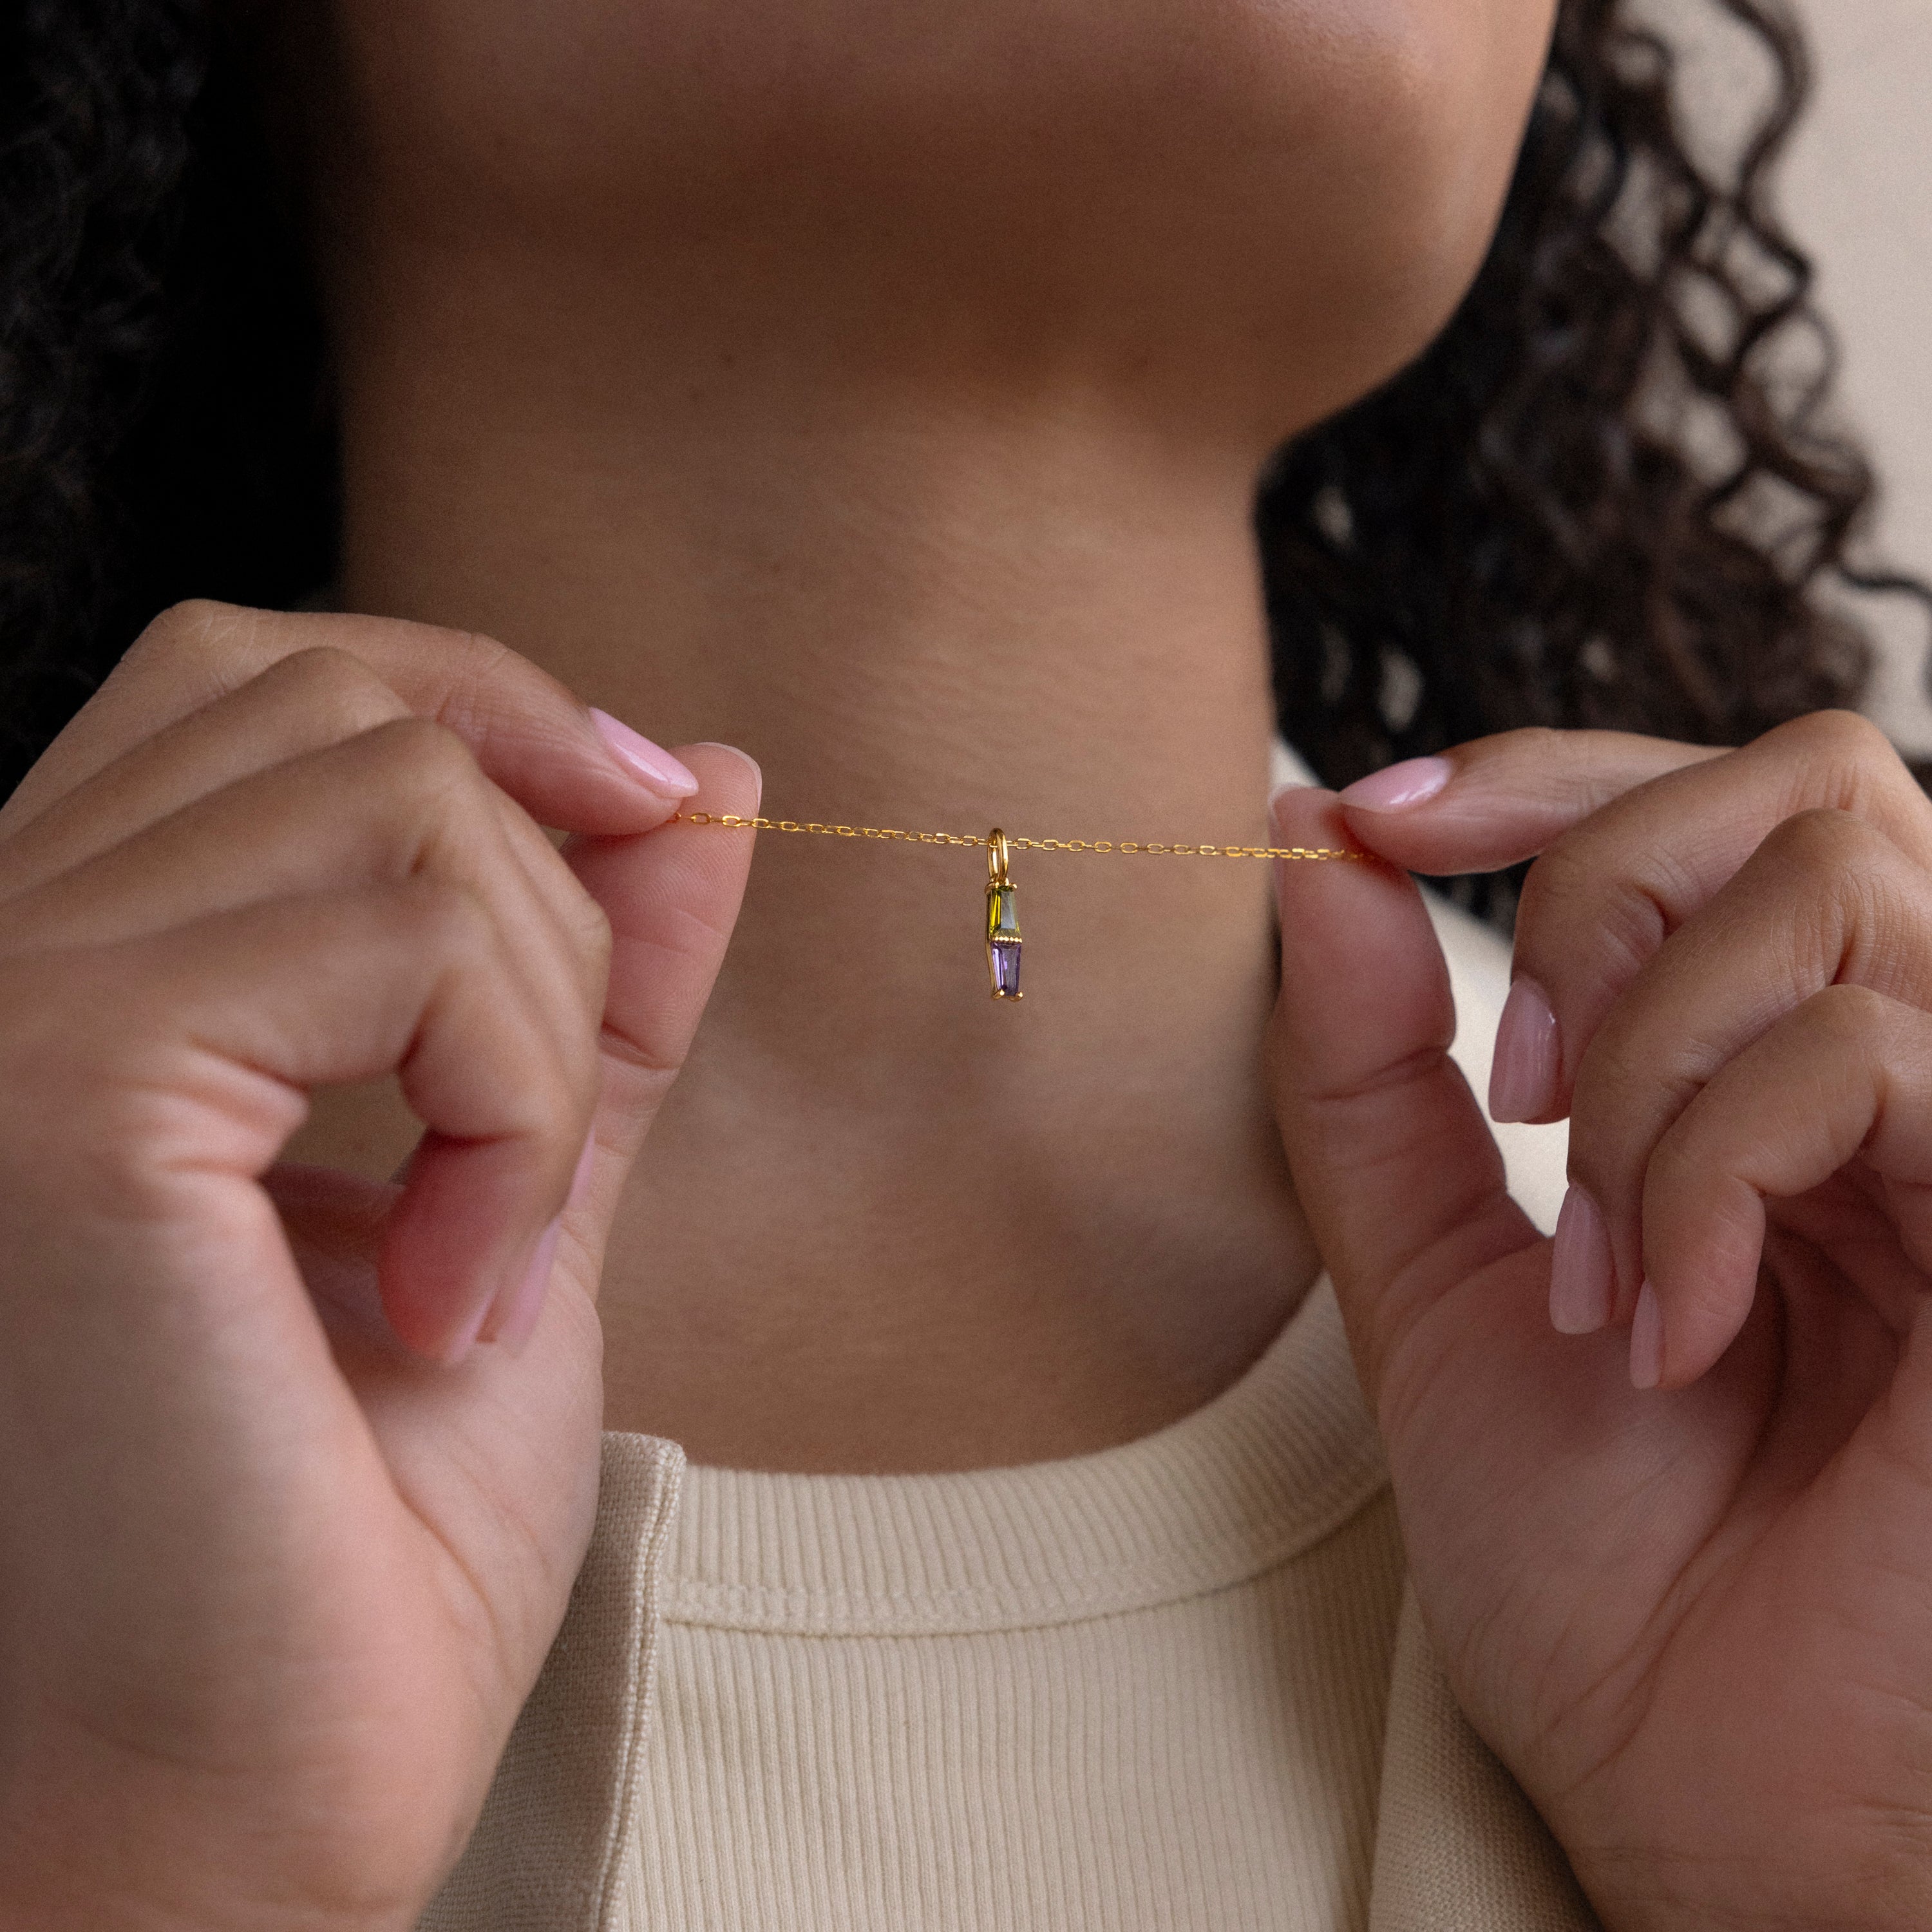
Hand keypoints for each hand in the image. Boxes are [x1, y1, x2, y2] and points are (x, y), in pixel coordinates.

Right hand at [0, 603, 756, 1929]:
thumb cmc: (354, 1540)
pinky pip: (407, 931)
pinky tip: (458, 1288)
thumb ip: (596, 975)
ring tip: (490, 1247)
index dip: (482, 707)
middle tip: (571, 1073)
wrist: (241, 1811)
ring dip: (542, 1017)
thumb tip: (700, 775)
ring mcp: (3, 1003)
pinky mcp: (62, 1087)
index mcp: (69, 966)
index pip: (263, 679)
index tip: (648, 819)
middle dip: (545, 848)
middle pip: (331, 689)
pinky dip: (516, 1098)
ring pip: (401, 796)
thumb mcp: (523, 1185)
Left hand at [1267, 711, 1931, 1931]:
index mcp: (1783, 1073)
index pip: (1713, 801)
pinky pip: (1874, 1055)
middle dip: (1600, 899)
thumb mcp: (1426, 1279)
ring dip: (1650, 1068)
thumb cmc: (1598, 1561)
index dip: (1543, 771)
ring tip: (1602, 1264)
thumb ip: (1368, 1068)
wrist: (1710, 1791)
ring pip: (1833, 890)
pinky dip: (1713, 1173)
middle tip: (1519, 1097)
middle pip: (1796, 783)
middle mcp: (1917, 1072)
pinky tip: (1678, 1322)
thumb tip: (1314, 848)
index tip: (1377, 821)